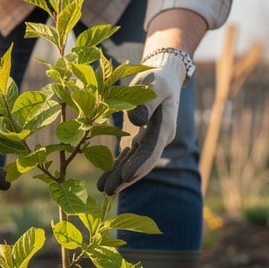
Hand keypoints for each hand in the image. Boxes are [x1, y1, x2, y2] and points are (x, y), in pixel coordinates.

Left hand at [97, 53, 186, 194]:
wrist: (163, 76)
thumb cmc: (157, 78)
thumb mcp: (154, 85)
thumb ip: (146, 104)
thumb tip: (135, 121)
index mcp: (165, 127)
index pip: (151, 151)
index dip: (138, 165)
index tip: (125, 176)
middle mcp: (159, 138)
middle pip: (143, 163)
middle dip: (126, 178)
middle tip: (109, 191)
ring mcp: (149, 140)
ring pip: (134, 162)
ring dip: (120, 177)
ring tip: (103, 189)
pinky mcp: (139, 138)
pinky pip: (129, 156)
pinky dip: (117, 167)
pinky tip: (106, 178)